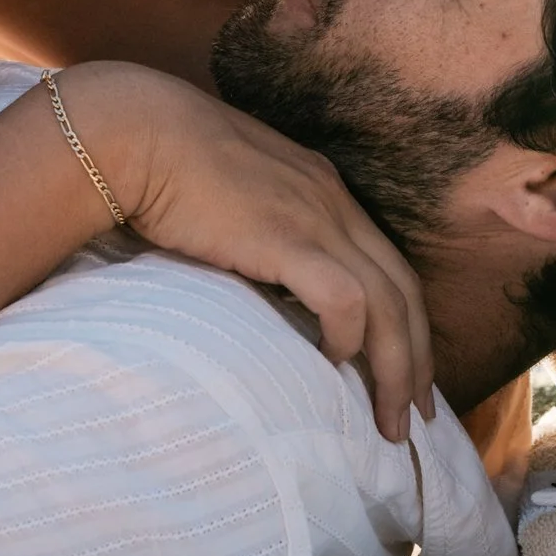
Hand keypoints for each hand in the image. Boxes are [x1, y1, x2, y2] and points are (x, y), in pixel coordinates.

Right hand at [62, 64, 434, 443]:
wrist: (135, 133)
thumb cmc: (164, 163)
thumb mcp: (232, 195)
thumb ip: (257, 229)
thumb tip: (256, 279)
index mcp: (323, 190)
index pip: (387, 263)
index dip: (406, 319)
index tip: (407, 369)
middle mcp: (333, 202)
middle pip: (404, 289)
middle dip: (419, 356)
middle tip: (420, 413)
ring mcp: (314, 219)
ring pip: (387, 304)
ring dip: (396, 369)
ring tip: (390, 422)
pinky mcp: (286, 239)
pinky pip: (344, 299)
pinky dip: (348, 337)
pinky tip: (332, 366)